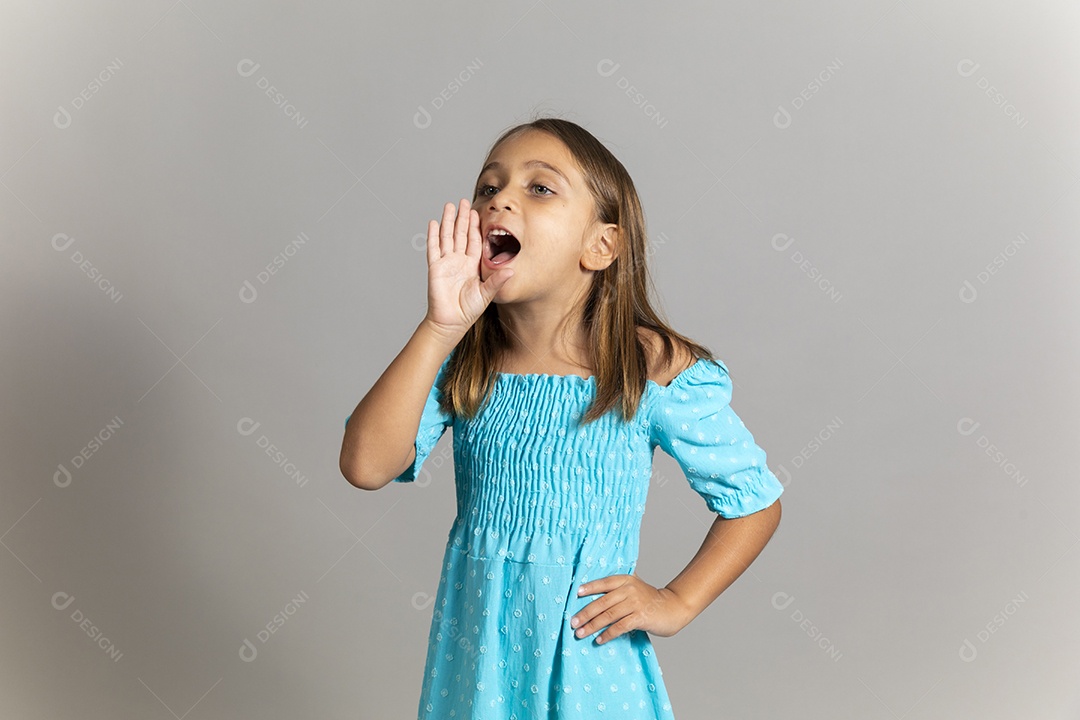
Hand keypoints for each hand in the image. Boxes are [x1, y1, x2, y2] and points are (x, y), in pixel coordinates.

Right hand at [422, 198, 513, 343]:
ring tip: (449, 205)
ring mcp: (446, 263)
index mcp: (473, 265)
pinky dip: (433, 235)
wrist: (451, 322)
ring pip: (447, 236)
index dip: (476, 227)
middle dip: (462, 218)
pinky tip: (434, 222)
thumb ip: (497, 281)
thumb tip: (512, 270)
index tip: (478, 212)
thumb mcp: (487, 294)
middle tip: (464, 201)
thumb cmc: (469, 310)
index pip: (475, 241)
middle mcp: (459, 261)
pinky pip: (434, 248)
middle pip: (460, 234)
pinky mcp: (435, 267)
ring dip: (447, 221)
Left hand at [570, 573, 691, 643]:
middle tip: (573, 623)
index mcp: (626, 580)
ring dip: (592, 626)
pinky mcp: (641, 617)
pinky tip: (599, 640)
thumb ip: (619, 586)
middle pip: (602, 602)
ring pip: (608, 615)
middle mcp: (629, 590)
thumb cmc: (649, 599)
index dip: (590, 587)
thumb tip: (592, 591)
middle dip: (585, 613)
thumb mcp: (635, 586)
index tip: (575, 594)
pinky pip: (620, 626)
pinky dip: (608, 634)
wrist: (673, 608)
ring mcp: (635, 603)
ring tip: (580, 633)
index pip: (604, 582)